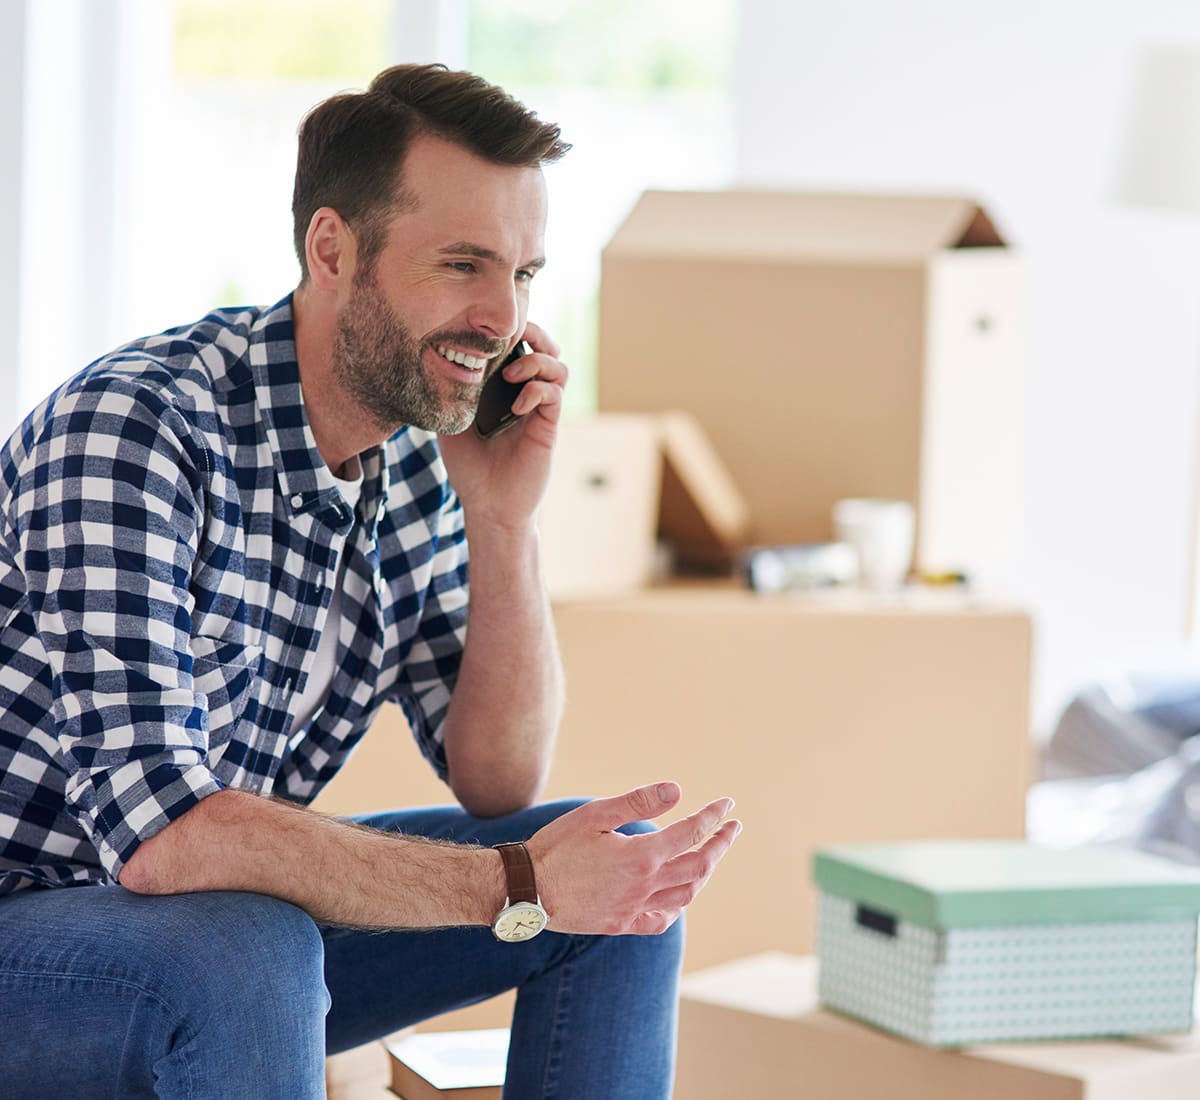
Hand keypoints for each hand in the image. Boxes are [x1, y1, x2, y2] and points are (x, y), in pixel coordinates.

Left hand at [438, 321, 567, 531]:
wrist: (488, 506)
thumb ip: (450, 393)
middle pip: (548, 348)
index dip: (512, 330)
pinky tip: (517, 406)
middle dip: (535, 334)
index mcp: (506, 388)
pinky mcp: (548, 427)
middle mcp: (527, 394)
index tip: (489, 327)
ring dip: (537, 361)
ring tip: (511, 375)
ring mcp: (540, 410)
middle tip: (512, 336)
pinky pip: (554, 396)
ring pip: (558, 367)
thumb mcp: (450, 423)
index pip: (519, 346)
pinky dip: (537, 391)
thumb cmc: (469, 468)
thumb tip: (432, 361)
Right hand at [525, 782, 741, 935]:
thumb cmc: (557, 846)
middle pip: (700, 866)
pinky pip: (662, 919)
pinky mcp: (621, 924)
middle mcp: (646, 886)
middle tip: (733, 828)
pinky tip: (678, 896)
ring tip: (711, 856)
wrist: (526, 891)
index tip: (727, 804)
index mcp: (642, 856)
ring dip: (704, 873)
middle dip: (721, 845)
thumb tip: (677, 790)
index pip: (692, 833)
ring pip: (686, 894)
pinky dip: (678, 905)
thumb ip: (638, 802)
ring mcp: (635, 908)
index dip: (713, 817)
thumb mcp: (595, 813)